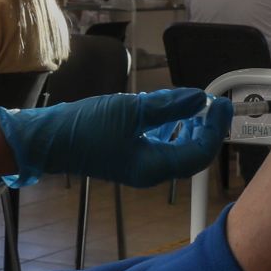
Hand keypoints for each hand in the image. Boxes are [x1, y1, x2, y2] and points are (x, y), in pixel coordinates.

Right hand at [0, 90, 232, 188]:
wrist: (49, 138)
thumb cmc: (85, 128)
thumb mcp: (131, 110)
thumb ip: (168, 106)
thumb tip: (198, 99)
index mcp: (153, 167)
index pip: (198, 152)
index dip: (214, 129)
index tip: (221, 104)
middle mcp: (149, 170)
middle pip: (191, 153)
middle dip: (206, 128)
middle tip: (214, 103)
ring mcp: (139, 164)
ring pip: (177, 149)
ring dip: (190, 127)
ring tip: (196, 105)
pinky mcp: (128, 154)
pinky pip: (160, 144)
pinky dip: (171, 128)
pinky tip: (170, 111)